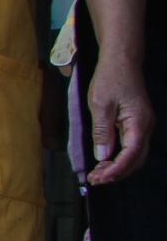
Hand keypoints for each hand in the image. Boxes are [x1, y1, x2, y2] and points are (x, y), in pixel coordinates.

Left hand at [86, 51, 152, 185]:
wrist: (121, 61)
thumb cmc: (110, 79)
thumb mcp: (100, 104)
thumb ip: (102, 131)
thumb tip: (102, 155)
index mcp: (138, 123)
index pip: (130, 155)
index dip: (115, 170)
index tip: (98, 178)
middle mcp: (145, 127)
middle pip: (135, 160)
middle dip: (116, 173)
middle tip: (94, 179)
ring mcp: (143, 126)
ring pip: (134, 156)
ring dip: (117, 167)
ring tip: (96, 174)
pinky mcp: (136, 124)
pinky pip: (131, 147)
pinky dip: (119, 158)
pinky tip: (104, 161)